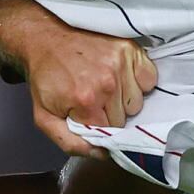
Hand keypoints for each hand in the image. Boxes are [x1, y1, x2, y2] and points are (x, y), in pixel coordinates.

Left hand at [0, 0, 154, 155]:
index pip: (110, 133)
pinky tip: (120, 76)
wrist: (45, 39)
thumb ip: (70, 142)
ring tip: (105, 87)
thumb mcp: (44, 117)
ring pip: (138, 101)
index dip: (99, 128)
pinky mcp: (131, 49)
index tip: (88, 118)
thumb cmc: (45, 79)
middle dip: (110, 115)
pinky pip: (149, 80)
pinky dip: (138, 81)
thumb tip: (102, 155)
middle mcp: (107, 83)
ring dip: (124, 99)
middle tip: (93, 100)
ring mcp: (121, 63)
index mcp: (86, 101)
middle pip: (125, 118)